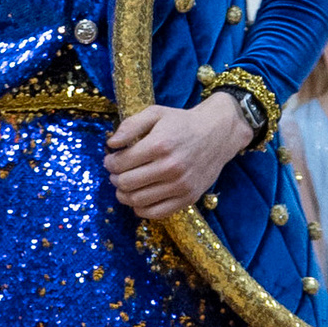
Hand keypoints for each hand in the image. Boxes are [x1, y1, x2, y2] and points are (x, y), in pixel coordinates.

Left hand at [105, 93, 251, 220]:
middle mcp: (170, 167)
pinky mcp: (188, 198)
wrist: (217, 134)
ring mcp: (180, 185)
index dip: (109, 163)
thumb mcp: (155, 113)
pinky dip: (141, 208)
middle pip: (126, 183)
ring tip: (125, 185)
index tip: (111, 160)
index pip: (120, 163)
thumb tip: (111, 144)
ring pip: (138, 201)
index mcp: (159, 144)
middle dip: (115, 179)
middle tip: (116, 173)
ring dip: (124, 195)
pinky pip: (156, 213)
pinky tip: (139, 198)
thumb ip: (130, 126)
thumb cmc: (182, 123)